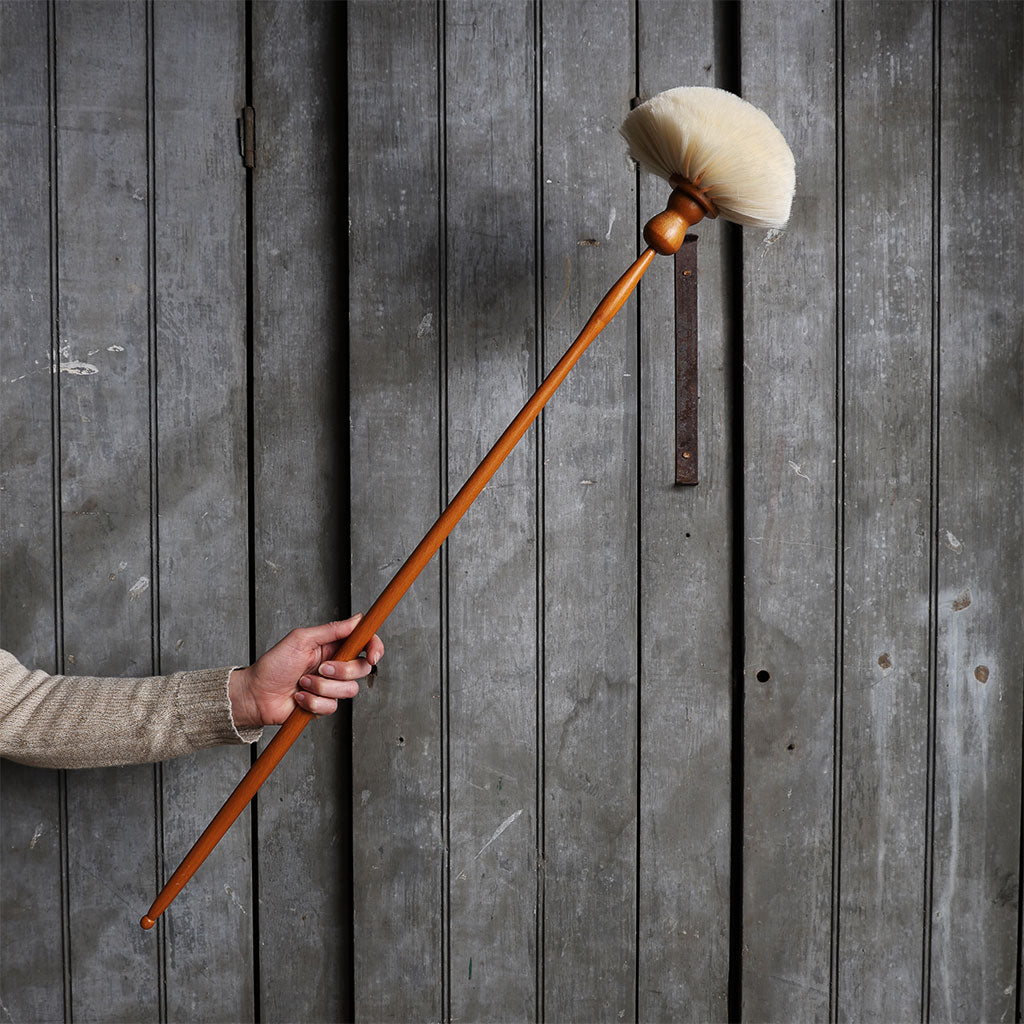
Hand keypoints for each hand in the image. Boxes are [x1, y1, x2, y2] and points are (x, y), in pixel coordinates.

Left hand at [228, 615, 382, 727]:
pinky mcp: (324, 706)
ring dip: (322, 687)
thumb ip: (331, 630)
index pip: (364, 643)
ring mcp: (330, 687)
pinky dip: (312, 702)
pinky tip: (298, 697)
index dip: (374, 648)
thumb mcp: (301, 639)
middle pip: (361, 668)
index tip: (372, 655)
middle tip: (322, 668)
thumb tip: (357, 619)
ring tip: (302, 683)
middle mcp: (335, 666)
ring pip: (348, 690)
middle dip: (342, 671)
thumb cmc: (273, 665)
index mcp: (332, 646)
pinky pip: (332, 706)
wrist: (256, 695)